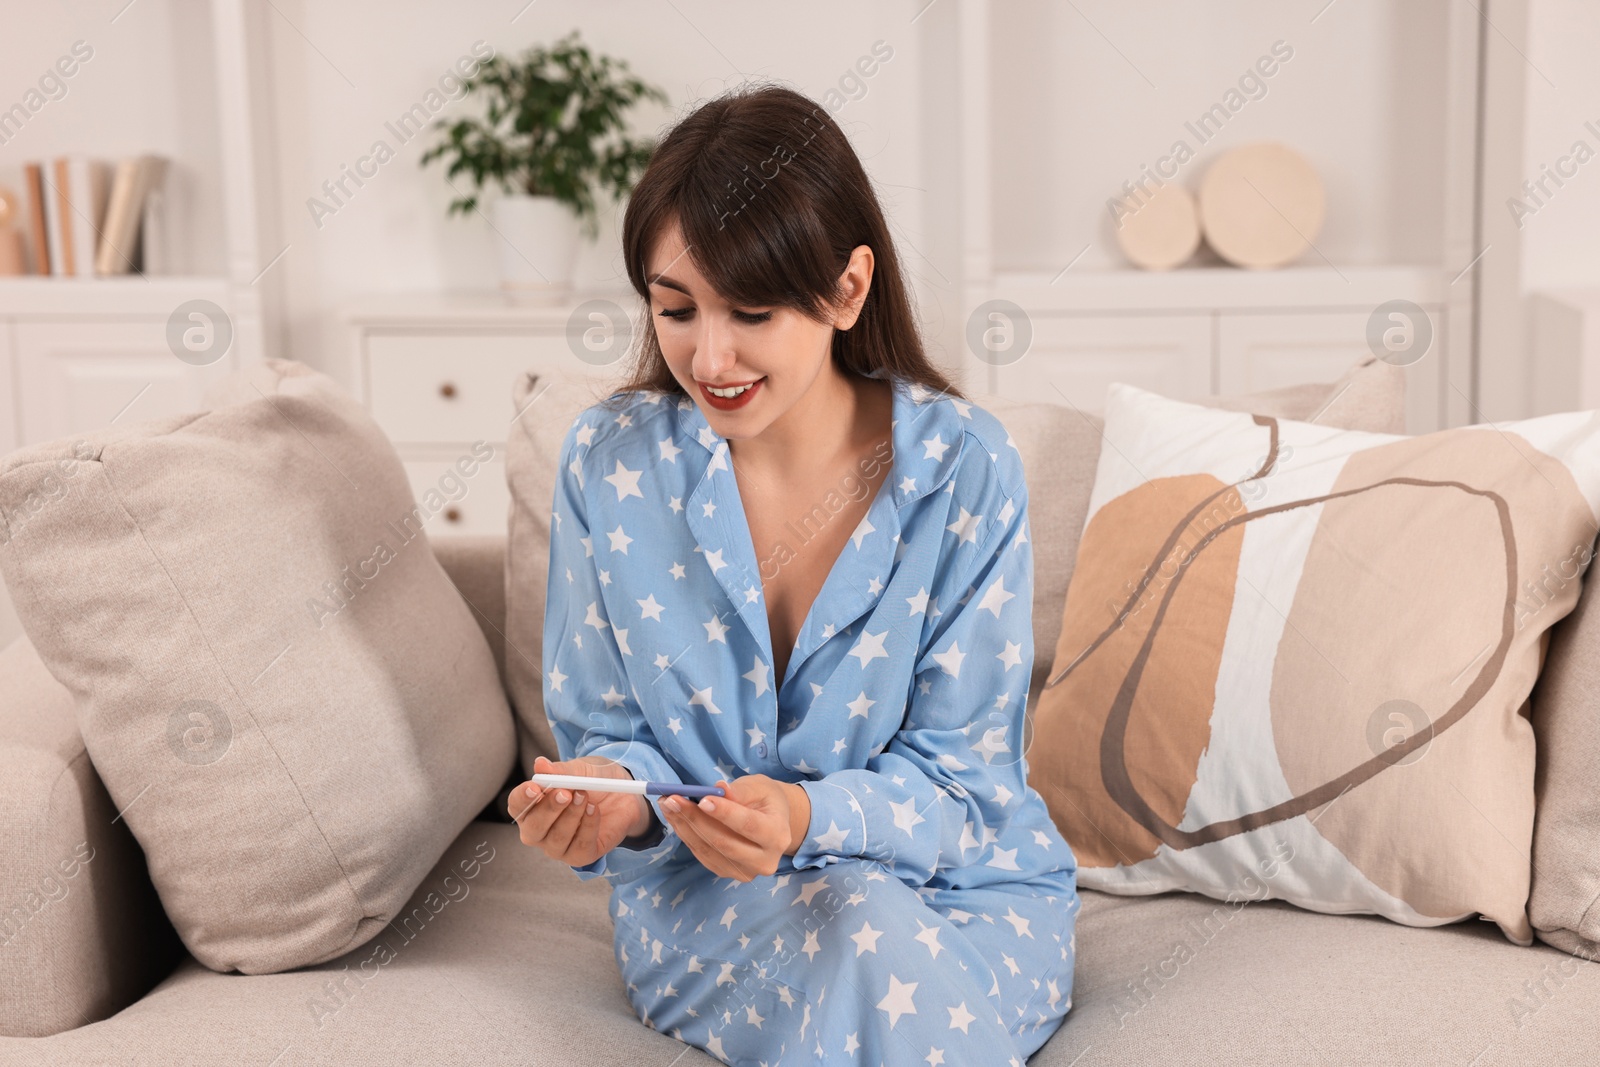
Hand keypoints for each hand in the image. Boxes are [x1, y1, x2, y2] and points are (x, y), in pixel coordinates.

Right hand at [505, 755, 652, 868]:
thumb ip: (560, 770)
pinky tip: (594, 810)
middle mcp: (539, 831)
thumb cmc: (593, 781)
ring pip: (556, 838)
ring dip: (572, 815)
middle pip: (533, 827)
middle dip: (549, 809)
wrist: (624, 794)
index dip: (523, 797)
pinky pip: (579, 846)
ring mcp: (558, 846)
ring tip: (586, 796)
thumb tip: (540, 764)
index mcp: (531, 807)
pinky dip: (588, 826)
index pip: (516, 806)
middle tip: (566, 792)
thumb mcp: (580, 770)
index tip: (535, 787)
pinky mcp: (580, 856)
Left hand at [659, 773, 806, 881]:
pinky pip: (702, 855)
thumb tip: (719, 790)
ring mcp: (745, 871)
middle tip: (672, 799)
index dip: (724, 813)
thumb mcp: (760, 787)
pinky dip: (686, 835)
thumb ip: (741, 791)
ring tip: (667, 804)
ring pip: (708, 850)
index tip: (702, 799)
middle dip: (694, 819)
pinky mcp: (728, 873)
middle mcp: (764, 860)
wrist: (772, 822)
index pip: (748, 825)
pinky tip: (675, 818)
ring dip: (684, 826)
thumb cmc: (765, 800)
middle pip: (724, 842)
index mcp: (777, 835)